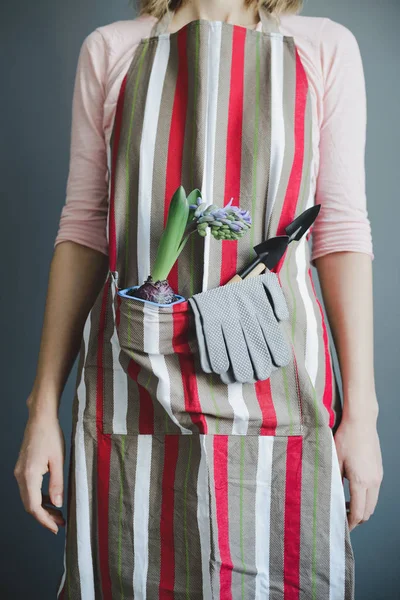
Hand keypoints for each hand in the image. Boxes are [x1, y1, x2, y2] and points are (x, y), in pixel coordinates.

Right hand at [14, 402, 65, 534]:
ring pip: (28, 498)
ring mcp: (20, 471)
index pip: (34, 507)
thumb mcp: (58, 460)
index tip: (56, 528)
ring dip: (42, 508)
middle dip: (44, 517)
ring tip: (58, 513)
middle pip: (29, 505)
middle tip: (61, 523)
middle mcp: (20, 475)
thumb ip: (57, 483)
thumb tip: (57, 504)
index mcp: (29, 475)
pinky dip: (39, 497)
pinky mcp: (23, 468)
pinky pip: (29, 489)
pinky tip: (51, 499)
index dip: (44, 521)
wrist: (40, 418)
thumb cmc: (51, 435)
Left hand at [333, 414, 382, 531]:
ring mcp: (378, 476)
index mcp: (361, 481)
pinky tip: (354, 492)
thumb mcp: (335, 460)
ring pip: (373, 502)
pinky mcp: (379, 470)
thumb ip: (334, 481)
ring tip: (347, 506)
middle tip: (343, 519)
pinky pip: (374, 491)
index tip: (342, 527)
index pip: (358, 512)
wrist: (362, 422)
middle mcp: (373, 481)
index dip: (351, 523)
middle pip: (368, 511)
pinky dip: (366, 498)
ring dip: (362, 508)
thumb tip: (331, 496)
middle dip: (357, 518)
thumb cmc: (346, 438)